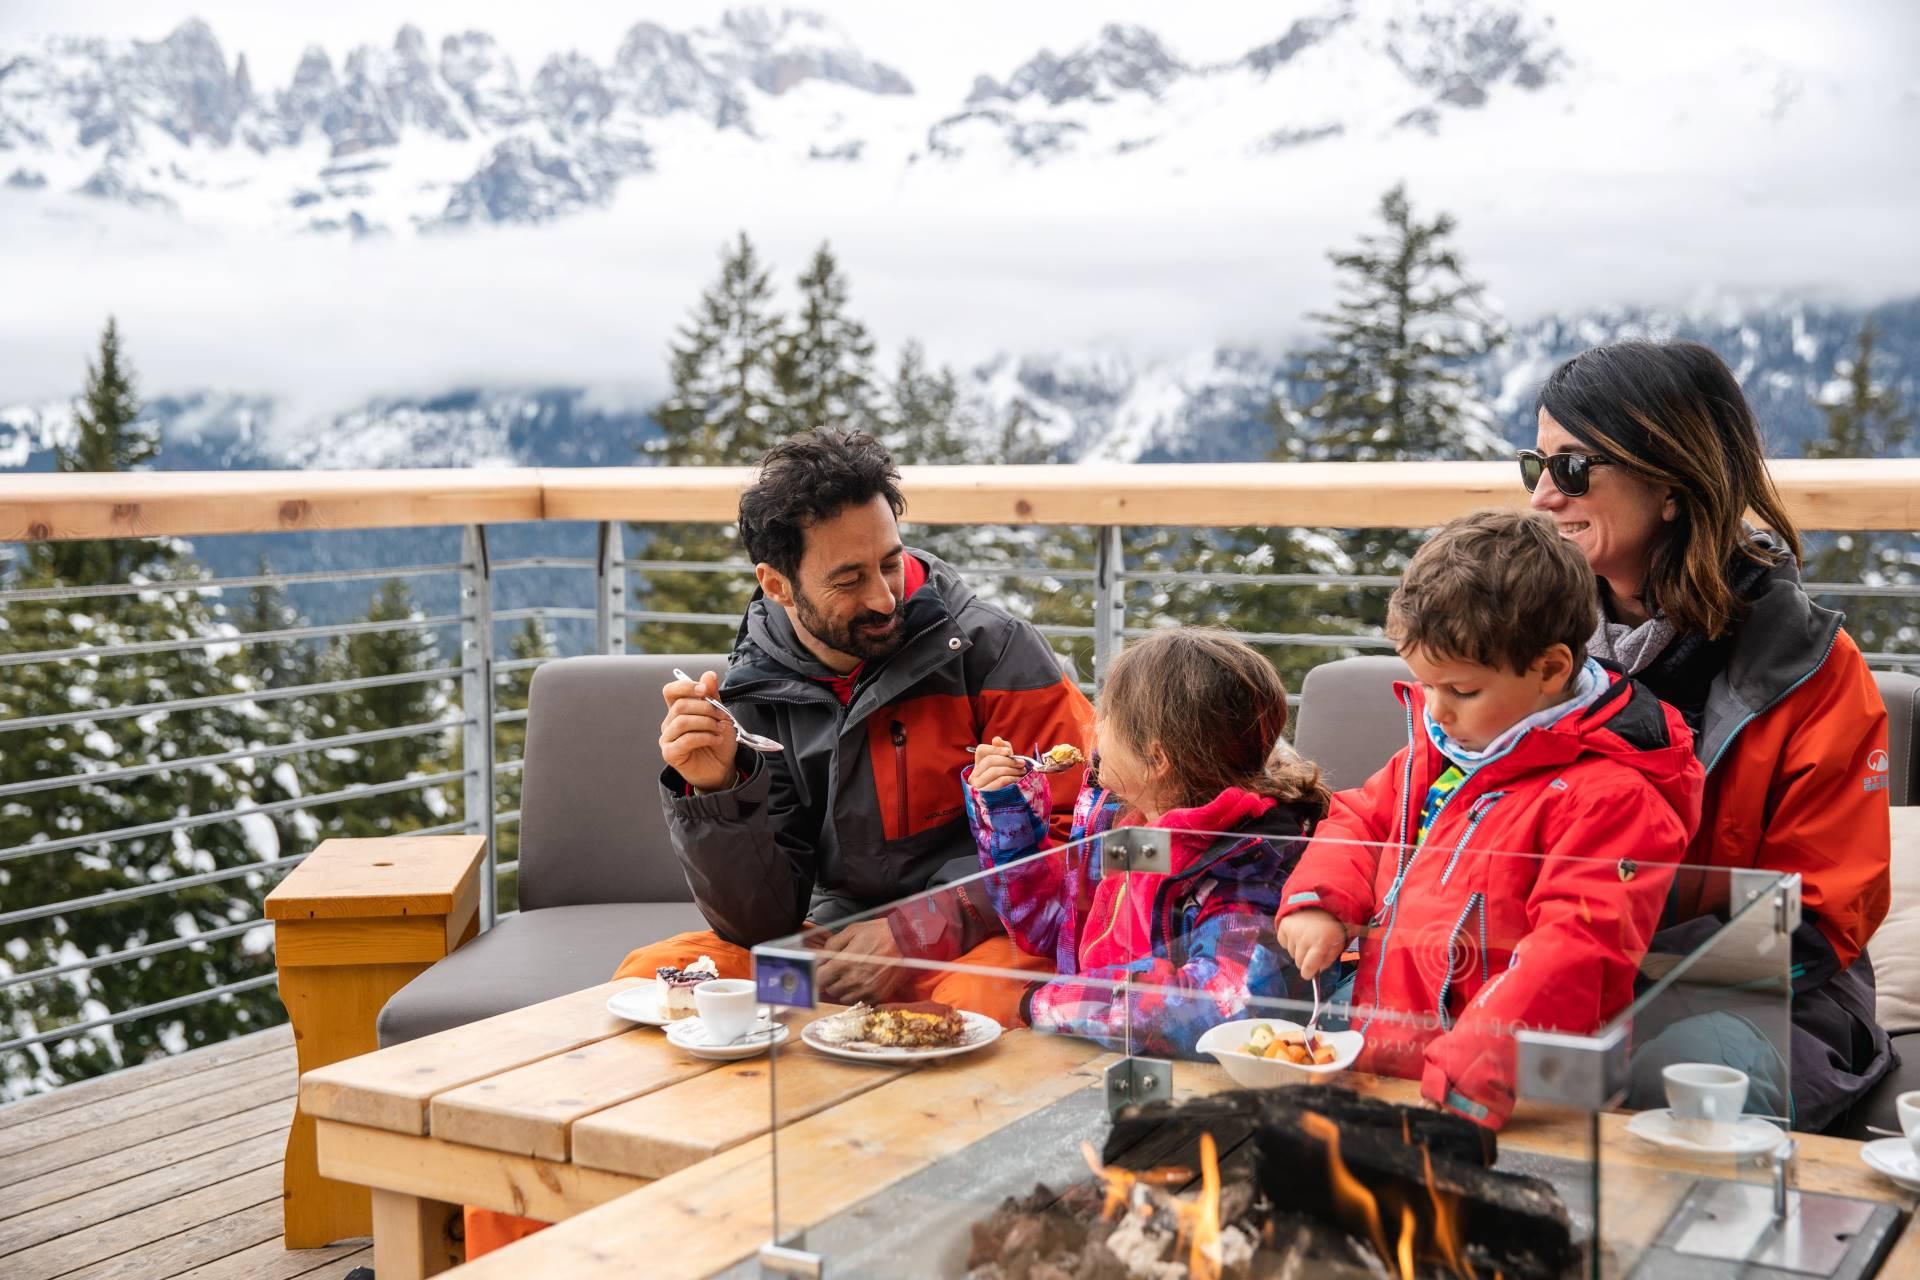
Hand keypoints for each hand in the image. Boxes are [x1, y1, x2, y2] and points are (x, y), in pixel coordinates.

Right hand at [659, 669, 736, 793]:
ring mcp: (668, 738)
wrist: (722, 768)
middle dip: (705, 708)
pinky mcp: (670, 754)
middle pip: (680, 706)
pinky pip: (685, 740)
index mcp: (678, 710)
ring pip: (682, 722)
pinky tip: (716, 739)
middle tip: (722, 716)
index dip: (686, 686)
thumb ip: (713, 696)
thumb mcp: (720, 716)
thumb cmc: (718, 742)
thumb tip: (709, 674)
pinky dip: (705, 737)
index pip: (671, 691)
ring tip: (720, 729)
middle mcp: (669, 723)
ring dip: (706, 723)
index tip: (705, 690)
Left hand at [815, 919, 914, 1004]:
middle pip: (830, 990)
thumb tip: (820, 958)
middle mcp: (853, 980)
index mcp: (843, 963)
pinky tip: (864, 982)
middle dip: (831, 981)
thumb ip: (832, 945)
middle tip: (838, 970)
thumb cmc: (879, 933)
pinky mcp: (878, 996)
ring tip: (852, 976)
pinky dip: (858, 994)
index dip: (818, 974)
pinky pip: (859, 1001)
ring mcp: (866, 990)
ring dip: (843, 989)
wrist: (907, 941)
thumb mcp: (852, 931)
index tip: (822, 970)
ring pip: (843, 998)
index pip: (819, 979)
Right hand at [970, 737, 1025, 793]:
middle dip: (1008, 760)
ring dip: (1011, 770)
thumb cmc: (1007, 786)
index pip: (982, 751)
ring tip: (1021, 772)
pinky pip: (998, 782)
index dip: (996, 749)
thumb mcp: (1006, 766)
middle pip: (989, 760)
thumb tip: (996, 739)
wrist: (1006, 812)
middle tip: (1021, 764)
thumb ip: (1003, 751)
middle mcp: (973, 776)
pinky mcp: (984, 796)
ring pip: (994, 771)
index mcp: (978, 767)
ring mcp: (977, 787)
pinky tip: (1017, 781)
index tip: (1009, 752)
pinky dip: (1011, 779)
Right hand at [1276, 907, 1346, 979]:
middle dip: (1304, 960)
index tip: (1309, 974)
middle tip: (1311, 951)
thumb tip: (1317, 970)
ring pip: (1291, 953)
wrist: (1320, 901)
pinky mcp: (1283, 926)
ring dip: (1298, 950)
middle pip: (1298, 962)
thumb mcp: (1338, 942)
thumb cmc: (1331, 925)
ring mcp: (1292, 932)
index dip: (1308, 973)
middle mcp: (1304, 939)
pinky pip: (1283, 942)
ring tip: (1306, 938)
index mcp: (1320, 944)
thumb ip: (1329, 959)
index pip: (1308, 967)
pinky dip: (1289, 941)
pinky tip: (1298, 933)